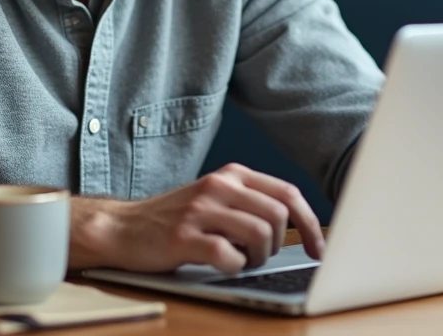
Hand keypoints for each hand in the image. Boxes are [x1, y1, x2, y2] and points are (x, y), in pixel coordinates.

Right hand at [70, 163, 324, 274]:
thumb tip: (299, 229)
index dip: (311, 224)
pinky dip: (233, 267)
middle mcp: (218, 186)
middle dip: (277, 245)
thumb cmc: (175, 220)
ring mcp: (200, 210)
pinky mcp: (184, 237)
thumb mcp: (215, 199)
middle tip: (259, 257)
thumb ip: (250, 205)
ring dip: (257, 258)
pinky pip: (228, 256)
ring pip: (259, 235)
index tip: (319, 249)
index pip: (287, 194)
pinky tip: (221, 264)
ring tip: (240, 261)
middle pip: (278, 216)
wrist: (123, 227)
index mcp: (232, 175)